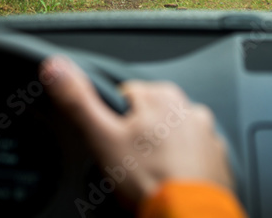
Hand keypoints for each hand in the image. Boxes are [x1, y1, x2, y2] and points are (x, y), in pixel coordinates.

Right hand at [40, 55, 233, 207]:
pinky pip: (191, 159)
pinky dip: (180, 169)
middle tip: (127, 166)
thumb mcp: (102, 138)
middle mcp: (189, 110)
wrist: (189, 216)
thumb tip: (55, 67)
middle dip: (135, 139)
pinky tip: (168, 183)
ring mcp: (206, 136)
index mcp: (161, 96)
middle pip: (148, 118)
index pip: (124, 97)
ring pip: (169, 139)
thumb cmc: (151, 181)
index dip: (111, 124)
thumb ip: (78, 101)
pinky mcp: (217, 161)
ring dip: (159, 154)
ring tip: (148, 178)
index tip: (112, 144)